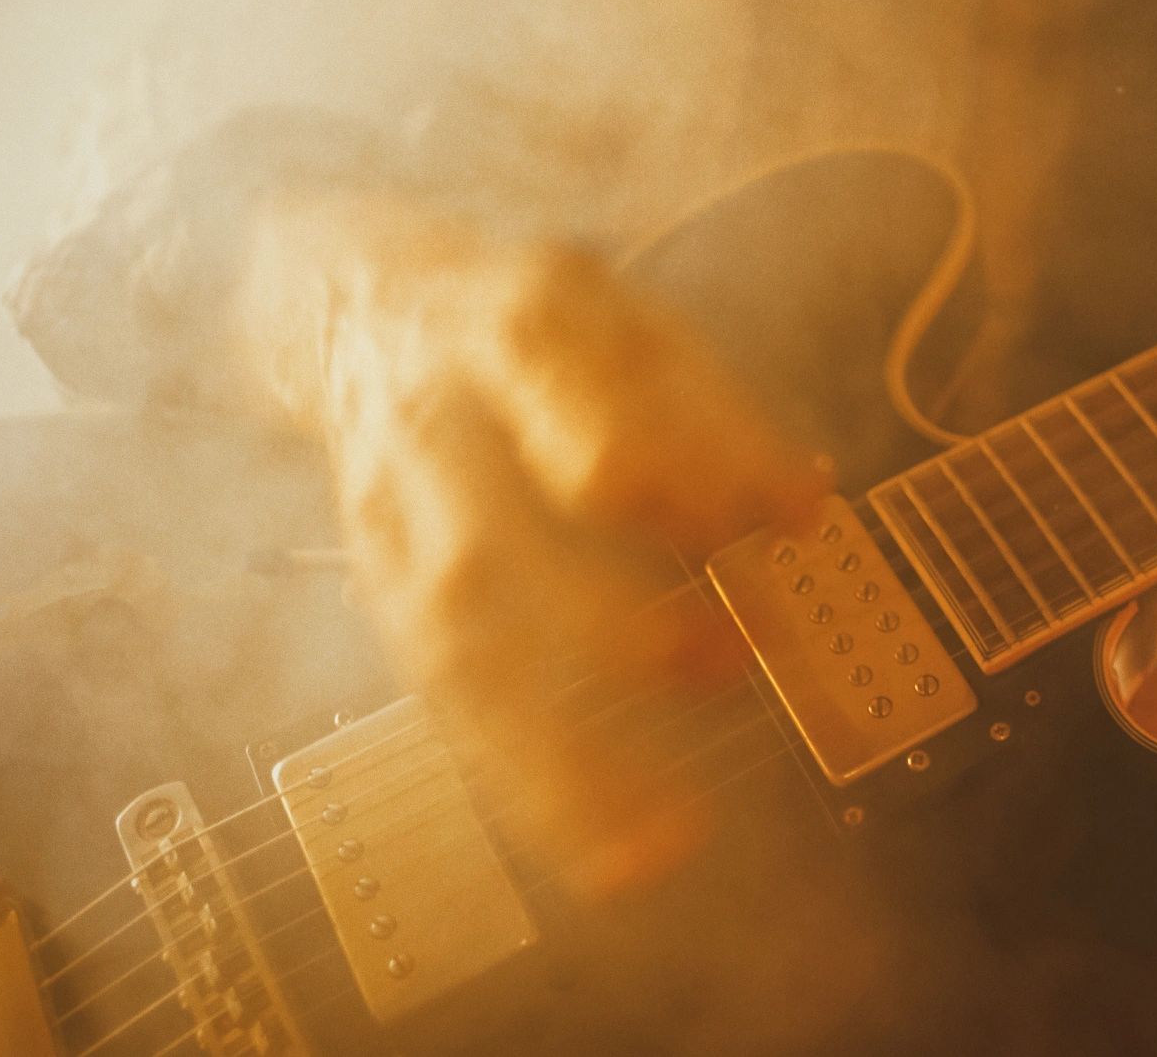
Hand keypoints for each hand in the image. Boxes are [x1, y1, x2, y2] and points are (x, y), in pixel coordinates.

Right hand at [241, 190, 826, 892]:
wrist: (353, 307)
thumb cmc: (528, 325)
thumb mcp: (630, 321)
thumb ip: (718, 415)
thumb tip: (803, 509)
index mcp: (507, 335)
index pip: (584, 416)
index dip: (690, 474)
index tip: (786, 521)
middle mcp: (431, 436)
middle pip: (493, 553)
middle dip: (610, 633)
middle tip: (727, 667)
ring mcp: (393, 524)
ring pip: (457, 657)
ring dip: (556, 763)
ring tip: (657, 844)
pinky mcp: (385, 594)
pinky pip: (449, 703)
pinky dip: (528, 785)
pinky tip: (606, 849)